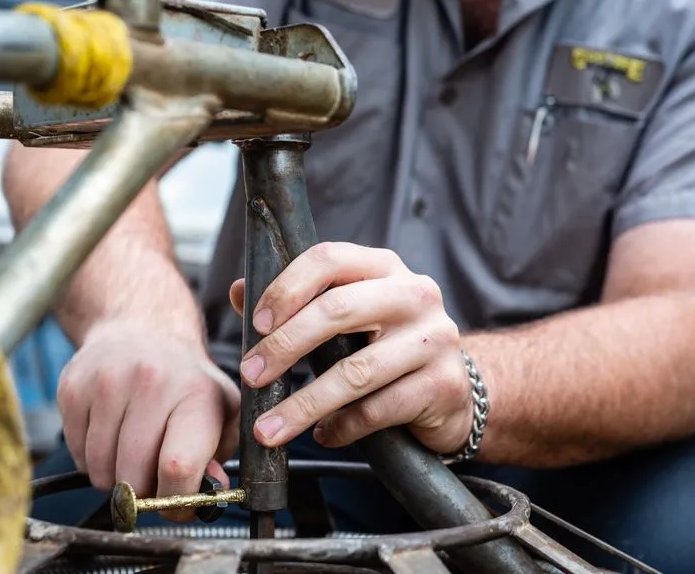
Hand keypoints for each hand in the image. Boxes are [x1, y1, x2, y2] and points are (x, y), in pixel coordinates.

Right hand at [56, 320, 240, 520]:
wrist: (143, 330)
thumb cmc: (186, 383)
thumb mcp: (221, 413)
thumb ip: (220, 456)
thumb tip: (207, 493)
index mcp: (196, 394)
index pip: (178, 467)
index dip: (175, 501)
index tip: (176, 503)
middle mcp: (152, 382)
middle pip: (133, 477)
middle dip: (143, 493)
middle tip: (152, 476)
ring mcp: (108, 383)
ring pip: (101, 471)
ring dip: (116, 478)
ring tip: (132, 451)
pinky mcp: (74, 388)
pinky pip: (77, 455)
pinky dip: (93, 460)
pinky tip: (111, 434)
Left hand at [230, 242, 473, 455]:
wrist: (455, 391)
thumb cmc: (389, 347)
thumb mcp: (349, 317)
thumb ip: (297, 303)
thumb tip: (239, 291)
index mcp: (385, 268)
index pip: (330, 259)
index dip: (286, 288)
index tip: (256, 323)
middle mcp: (415, 294)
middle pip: (338, 310)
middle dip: (284, 346)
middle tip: (251, 376)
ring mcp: (434, 340)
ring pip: (355, 372)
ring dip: (303, 404)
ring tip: (269, 428)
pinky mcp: (441, 385)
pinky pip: (377, 410)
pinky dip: (341, 427)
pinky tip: (324, 435)